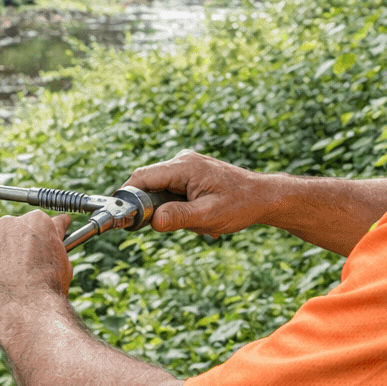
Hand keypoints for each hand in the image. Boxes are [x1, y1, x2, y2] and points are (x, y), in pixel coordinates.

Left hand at [0, 211, 74, 329]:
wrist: (27, 312)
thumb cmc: (48, 288)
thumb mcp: (63, 258)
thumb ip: (56, 235)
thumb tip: (60, 221)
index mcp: (34, 221)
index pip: (32, 225)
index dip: (32, 242)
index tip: (31, 254)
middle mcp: (7, 223)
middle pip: (7, 233)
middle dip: (10, 249)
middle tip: (16, 271)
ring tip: (1, 283)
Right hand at [128, 150, 277, 236]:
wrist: (264, 197)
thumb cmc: (240, 205)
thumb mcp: (208, 216)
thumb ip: (179, 217)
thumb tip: (153, 221)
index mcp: (184, 166)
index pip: (142, 177)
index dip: (127, 195)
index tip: (122, 215)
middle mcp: (182, 160)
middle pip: (149, 183)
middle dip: (152, 206)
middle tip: (167, 225)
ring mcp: (187, 166)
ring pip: (160, 188)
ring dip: (168, 208)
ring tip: (194, 220)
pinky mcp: (191, 173)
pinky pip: (172, 189)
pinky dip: (178, 205)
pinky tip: (197, 215)